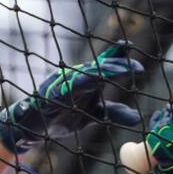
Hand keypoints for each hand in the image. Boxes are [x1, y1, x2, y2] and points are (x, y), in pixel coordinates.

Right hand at [0, 40, 143, 152]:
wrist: (34, 126)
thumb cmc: (64, 116)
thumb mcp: (93, 116)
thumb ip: (113, 113)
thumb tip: (138, 117)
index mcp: (86, 81)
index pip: (102, 66)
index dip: (115, 56)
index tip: (128, 47)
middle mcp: (73, 78)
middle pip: (94, 69)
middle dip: (111, 67)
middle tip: (131, 67)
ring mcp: (58, 87)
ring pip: (76, 78)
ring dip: (91, 75)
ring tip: (107, 73)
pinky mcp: (45, 98)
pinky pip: (54, 93)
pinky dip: (62, 90)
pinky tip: (71, 86)